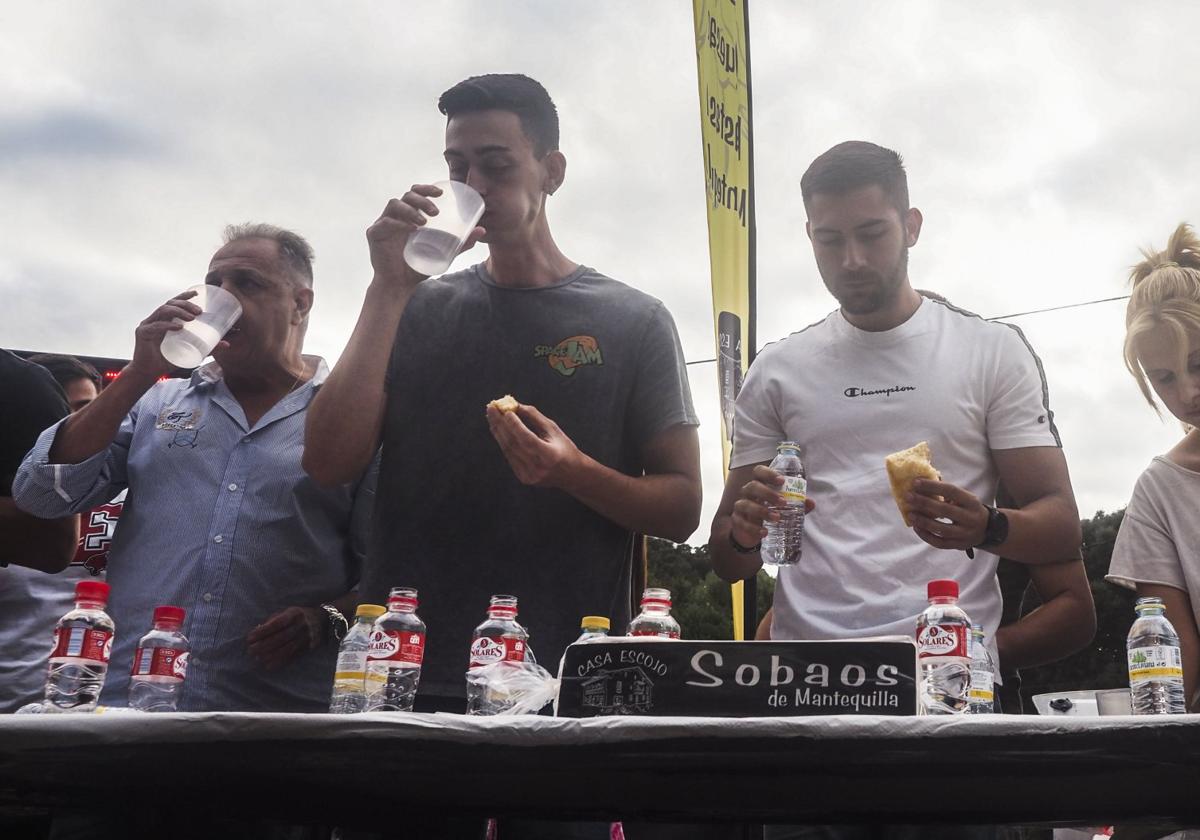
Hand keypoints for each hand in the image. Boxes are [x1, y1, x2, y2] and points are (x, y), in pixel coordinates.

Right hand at [127, 290, 210, 379]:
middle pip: (170, 304)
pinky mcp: (142, 333)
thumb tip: (227, 344)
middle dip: (185, 305)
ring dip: (179, 312)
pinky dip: (168, 325)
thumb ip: (207, 347)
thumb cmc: (168, 359)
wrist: (150, 372)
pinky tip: (178, 327)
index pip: (174, 303)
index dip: (184, 296)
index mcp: (165, 319)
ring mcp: (148, 324)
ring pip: (163, 311)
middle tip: (199, 312)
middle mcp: (155, 319)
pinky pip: (156, 326)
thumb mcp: (191, 351)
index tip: (196, 293)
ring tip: (192, 318)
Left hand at [246, 606, 324, 670]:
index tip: (249, 638)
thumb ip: (272, 620)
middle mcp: (301, 626)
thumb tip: (257, 631)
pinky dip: (280, 662)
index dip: (262, 631)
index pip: (277, 624)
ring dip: (270, 655)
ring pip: (286, 649)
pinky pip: (292, 657)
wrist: (322, 621)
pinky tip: (269, 665)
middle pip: (281, 637)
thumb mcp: (287, 612)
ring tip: (257, 658)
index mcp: (294, 614)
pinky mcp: (307, 648)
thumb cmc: (298, 615)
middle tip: (250, 650)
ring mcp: (305, 638)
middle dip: (263, 645)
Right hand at [366, 184, 485, 288]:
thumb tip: (482, 230)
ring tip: (423, 222)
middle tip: (435, 212)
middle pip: (406, 196)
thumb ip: (461, 243)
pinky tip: (409, 229)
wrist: (400, 285)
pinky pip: (384, 223)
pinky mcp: (374, 234)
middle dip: (422, 199)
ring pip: (394, 204)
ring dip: (410, 210)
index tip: (440, 192)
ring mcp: (384, 223)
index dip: (426, 188)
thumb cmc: (419, 266)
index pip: (415, 193)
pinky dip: (397, 224)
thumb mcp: (444, 252)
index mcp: (410, 215)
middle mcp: (396, 215)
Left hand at [486, 402, 581, 488]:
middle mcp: (537, 468)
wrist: (572, 474)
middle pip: (513, 444)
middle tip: (492, 408)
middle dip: (500, 424)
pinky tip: (498, 430)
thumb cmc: (564, 448)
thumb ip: (534, 417)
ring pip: (508, 450)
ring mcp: (529, 475)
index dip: (515, 425)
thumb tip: (516, 405)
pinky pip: (510, 457)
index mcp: (549, 456)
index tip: (505, 410)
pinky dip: (503, 442)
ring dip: (498, 432)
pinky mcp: (523, 478)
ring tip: (492, 416)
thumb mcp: (554, 430)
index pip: (527, 439)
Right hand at [730, 465, 815, 547]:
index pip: (759, 471)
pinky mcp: (737, 520)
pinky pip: (742, 522)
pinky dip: (753, 528)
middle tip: (783, 502)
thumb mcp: (784, 508)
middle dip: (767, 493)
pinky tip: (764, 532)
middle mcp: (748, 493)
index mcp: (759, 484)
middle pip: (752, 486)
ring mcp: (740, 506)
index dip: (768, 473)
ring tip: (776, 518)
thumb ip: (797, 505)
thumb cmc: (769, 512)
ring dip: (762, 511)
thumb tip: (811, 502)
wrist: (753, 531)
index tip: (781, 480)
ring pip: (746, 504)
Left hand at [907, 479, 988, 549]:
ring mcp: (965, 534)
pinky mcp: (959, 545)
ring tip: (910, 514)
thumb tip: (922, 481)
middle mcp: (970, 518)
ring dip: (923, 521)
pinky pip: (940, 543)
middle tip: (908, 497)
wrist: (987, 529)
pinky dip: (926, 536)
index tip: (915, 482)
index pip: (951, 491)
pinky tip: (916, 528)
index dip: (932, 486)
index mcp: (971, 502)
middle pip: (944, 510)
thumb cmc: (969, 509)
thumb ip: (946, 491)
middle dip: (924, 502)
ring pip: (941, 529)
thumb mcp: (964, 498)